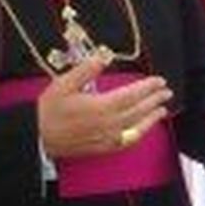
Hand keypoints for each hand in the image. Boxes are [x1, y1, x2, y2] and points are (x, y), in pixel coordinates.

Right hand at [37, 55, 171, 158]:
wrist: (38, 138)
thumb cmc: (50, 110)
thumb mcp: (64, 84)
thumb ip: (86, 70)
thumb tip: (104, 57)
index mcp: (102, 106)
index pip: (133, 94)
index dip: (148, 87)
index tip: (159, 80)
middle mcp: (110, 123)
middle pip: (139, 110)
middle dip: (155, 100)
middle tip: (166, 92)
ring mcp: (108, 138)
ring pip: (137, 127)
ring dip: (152, 117)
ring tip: (162, 109)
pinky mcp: (105, 148)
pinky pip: (129, 141)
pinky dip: (140, 133)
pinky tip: (144, 129)